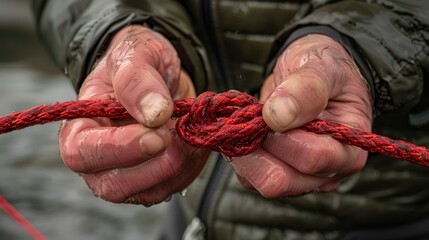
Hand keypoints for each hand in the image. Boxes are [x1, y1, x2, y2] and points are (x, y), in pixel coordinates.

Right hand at [59, 25, 209, 205]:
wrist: (160, 73)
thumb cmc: (137, 62)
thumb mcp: (134, 53)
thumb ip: (137, 77)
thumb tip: (155, 113)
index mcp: (80, 126)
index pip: (83, 153)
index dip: (119, 149)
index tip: (157, 135)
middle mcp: (98, 159)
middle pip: (114, 185)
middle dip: (155, 163)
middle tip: (177, 131)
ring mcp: (126, 174)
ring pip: (149, 192)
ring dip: (179, 163)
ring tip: (188, 128)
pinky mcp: (154, 180)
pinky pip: (173, 186)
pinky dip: (190, 165)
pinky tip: (192, 139)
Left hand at [230, 34, 371, 197]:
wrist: (311, 72)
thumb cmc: (326, 69)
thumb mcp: (324, 65)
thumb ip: (307, 86)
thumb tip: (278, 114)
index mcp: (348, 150)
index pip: (313, 159)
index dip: (284, 136)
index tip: (271, 109)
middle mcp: (325, 172)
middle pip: (281, 180)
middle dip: (259, 147)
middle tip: (254, 115)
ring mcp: (299, 177)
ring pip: (259, 181)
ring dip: (246, 149)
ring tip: (250, 117)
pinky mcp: (274, 172)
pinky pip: (247, 175)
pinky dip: (239, 150)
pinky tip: (246, 126)